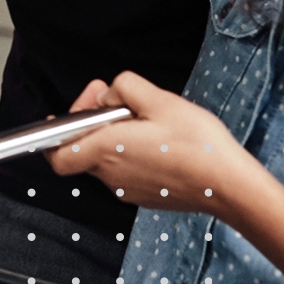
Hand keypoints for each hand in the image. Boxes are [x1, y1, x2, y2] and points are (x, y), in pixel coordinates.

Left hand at [48, 70, 250, 213]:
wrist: (226, 185)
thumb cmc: (195, 143)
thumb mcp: (159, 99)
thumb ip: (125, 88)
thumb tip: (109, 94)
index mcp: (108, 151)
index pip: (57, 155)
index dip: (58, 131)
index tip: (79, 108)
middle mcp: (111, 176)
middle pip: (84, 149)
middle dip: (96, 120)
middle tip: (122, 101)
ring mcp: (127, 190)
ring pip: (106, 158)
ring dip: (116, 136)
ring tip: (147, 118)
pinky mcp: (144, 195)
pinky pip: (125, 170)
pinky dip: (130, 152)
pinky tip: (158, 139)